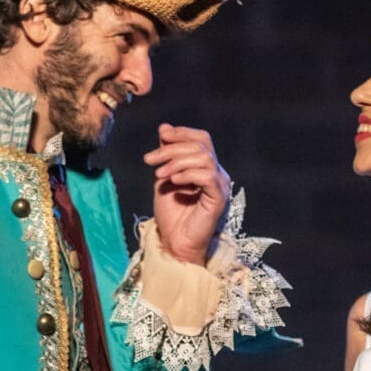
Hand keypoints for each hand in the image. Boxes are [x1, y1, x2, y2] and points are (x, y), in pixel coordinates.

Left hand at [144, 123, 230, 264]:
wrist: (175, 243)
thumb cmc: (171, 215)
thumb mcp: (164, 177)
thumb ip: (167, 155)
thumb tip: (165, 127)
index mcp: (206, 168)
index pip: (201, 139)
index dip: (182, 133)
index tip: (162, 135)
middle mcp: (217, 174)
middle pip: (200, 146)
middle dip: (172, 149)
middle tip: (150, 160)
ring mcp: (220, 186)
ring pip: (203, 158)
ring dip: (176, 162)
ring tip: (159, 175)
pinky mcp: (219, 199)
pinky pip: (207, 176)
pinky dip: (188, 175)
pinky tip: (174, 182)